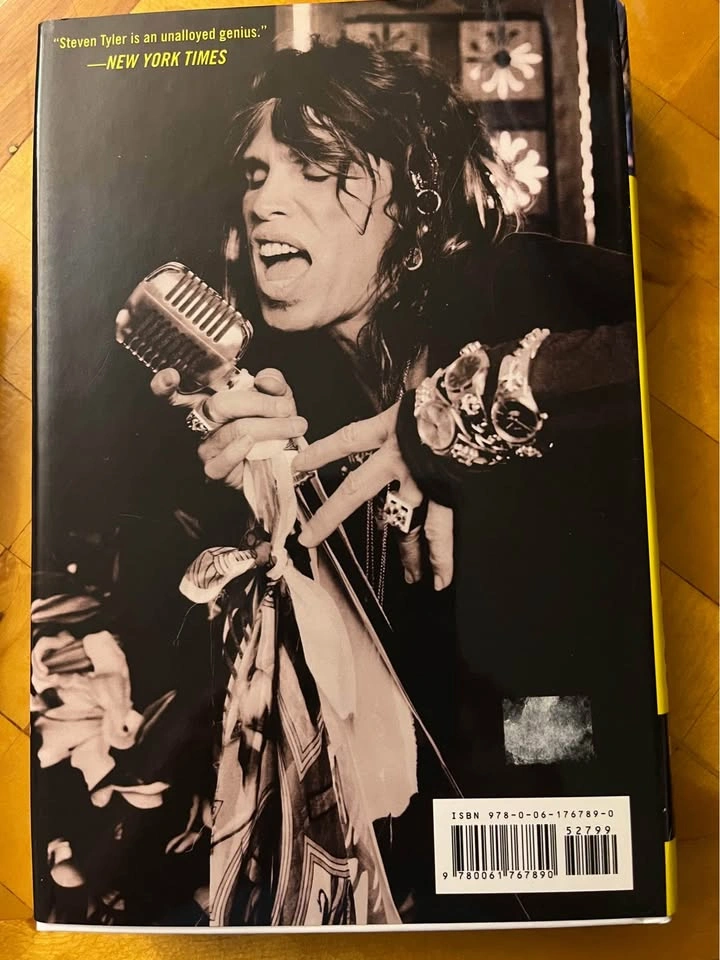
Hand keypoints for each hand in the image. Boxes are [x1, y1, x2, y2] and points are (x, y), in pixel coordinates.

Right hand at [150, 367, 306, 489]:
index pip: (177, 391)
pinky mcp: (215, 469)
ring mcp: (206, 446)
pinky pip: (224, 460)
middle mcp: (203, 422)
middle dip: (259, 404)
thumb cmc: (274, 426)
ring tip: (296, 426)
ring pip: (236, 430)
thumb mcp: (278, 398)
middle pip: (220, 405)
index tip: (170, 377)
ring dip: (273, 427)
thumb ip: (274, 383)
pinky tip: (253, 444)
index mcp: (212, 400)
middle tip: (286, 408)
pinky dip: (241, 450)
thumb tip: (265, 379)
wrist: (285, 461)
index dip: (165, 385)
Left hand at [292, 403, 453, 590]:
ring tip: (407, 576)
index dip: (320, 451)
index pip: (345, 440)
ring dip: (405, 553)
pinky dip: (440, 556)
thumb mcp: (419, 396)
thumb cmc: (453, 396)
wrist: (481, 404)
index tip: (298, 464)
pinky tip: (439, 580)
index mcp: (389, 429)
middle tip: (309, 538)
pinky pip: (440, 530)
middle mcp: (397, 459)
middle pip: (354, 492)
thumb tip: (408, 407)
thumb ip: (408, 411)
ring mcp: (419, 480)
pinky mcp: (444, 493)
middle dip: (329, 516)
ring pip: (402, 523)